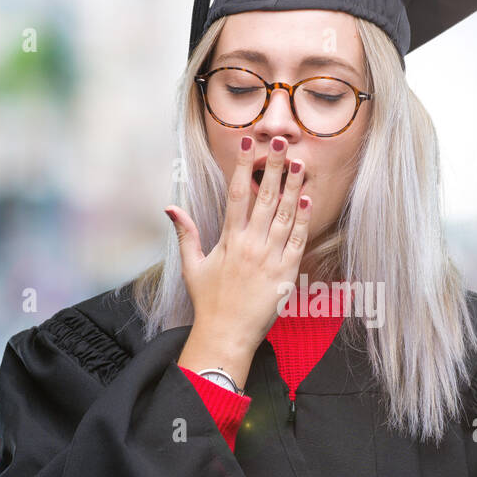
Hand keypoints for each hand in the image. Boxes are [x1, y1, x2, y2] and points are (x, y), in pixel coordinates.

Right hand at [167, 135, 312, 387]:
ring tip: (300, 163)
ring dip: (294, 188)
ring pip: (285, 215)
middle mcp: (250, 244)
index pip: (236, 194)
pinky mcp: (286, 273)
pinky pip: (297, 241)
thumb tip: (169, 206)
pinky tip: (306, 200)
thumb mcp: (192, 266)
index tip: (247, 143)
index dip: (243, 166)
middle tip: (282, 140)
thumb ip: (185, 233)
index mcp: (228, 240)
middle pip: (265, 197)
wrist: (226, 335)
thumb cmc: (208, 301)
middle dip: (274, 167)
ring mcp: (270, 258)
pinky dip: (303, 221)